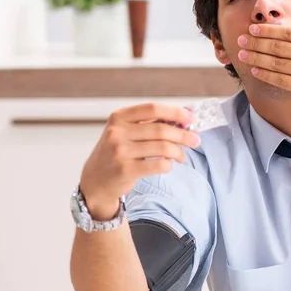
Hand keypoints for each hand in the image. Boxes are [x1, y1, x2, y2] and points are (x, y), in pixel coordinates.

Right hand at [80, 103, 199, 219]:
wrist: (95, 181)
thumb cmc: (114, 154)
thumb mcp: (123, 132)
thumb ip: (147, 124)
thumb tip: (181, 119)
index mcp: (119, 117)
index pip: (152, 108)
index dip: (175, 112)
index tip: (190, 117)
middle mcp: (117, 132)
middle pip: (161, 129)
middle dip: (183, 134)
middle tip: (195, 139)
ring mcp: (120, 151)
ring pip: (163, 147)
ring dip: (178, 152)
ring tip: (181, 156)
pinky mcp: (126, 170)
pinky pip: (158, 165)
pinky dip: (169, 165)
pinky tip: (168, 165)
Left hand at [237, 0, 290, 116]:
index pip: (287, 32)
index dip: (267, 29)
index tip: (253, 28)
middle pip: (276, 46)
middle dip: (256, 42)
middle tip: (240, 38)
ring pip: (275, 63)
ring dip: (256, 57)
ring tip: (241, 53)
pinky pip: (280, 81)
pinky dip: (266, 75)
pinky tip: (255, 70)